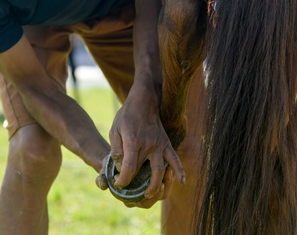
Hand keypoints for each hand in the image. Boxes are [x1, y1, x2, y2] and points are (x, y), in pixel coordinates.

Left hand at [107, 85, 185, 206]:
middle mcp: (148, 145)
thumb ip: (116, 149)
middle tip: (134, 195)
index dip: (122, 179)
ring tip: (151, 194)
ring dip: (157, 185)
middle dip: (138, 186)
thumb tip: (118, 166)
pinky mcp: (167, 143)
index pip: (128, 167)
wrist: (145, 100)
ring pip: (161, 170)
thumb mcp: (115, 130)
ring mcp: (160, 145)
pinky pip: (175, 159)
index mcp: (133, 142)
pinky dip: (179, 171)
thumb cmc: (127, 115)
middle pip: (145, 172)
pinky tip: (181, 182)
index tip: (118, 184)